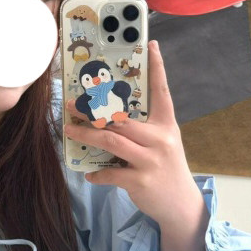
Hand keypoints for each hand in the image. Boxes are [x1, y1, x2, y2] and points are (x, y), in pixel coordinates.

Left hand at [64, 40, 209, 250]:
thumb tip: (108, 119)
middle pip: (121, 117)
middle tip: (72, 103)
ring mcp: (150, 160)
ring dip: (86, 134)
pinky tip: (90, 173)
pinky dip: (97, 173)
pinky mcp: (140, 180)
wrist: (181, 205)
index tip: (151, 45)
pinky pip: (110, 172)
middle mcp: (160, 139)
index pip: (162, 91)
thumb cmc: (166, 170)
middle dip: (94, 108)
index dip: (157, 67)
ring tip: (69, 129)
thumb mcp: (163, 144)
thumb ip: (143, 130)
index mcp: (167, 125)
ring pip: (111, 141)